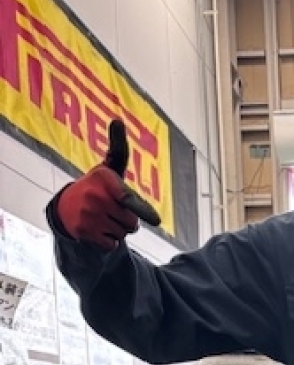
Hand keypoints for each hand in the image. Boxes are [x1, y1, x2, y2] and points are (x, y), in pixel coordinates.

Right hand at [55, 120, 160, 248]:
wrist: (66, 208)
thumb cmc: (97, 186)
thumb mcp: (109, 168)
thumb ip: (119, 149)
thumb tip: (117, 120)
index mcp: (104, 179)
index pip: (128, 199)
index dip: (142, 210)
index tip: (156, 220)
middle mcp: (94, 196)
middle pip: (132, 222)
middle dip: (128, 220)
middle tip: (113, 210)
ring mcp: (88, 215)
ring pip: (123, 234)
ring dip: (118, 230)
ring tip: (104, 218)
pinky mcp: (84, 233)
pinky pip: (112, 244)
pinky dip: (109, 242)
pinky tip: (97, 229)